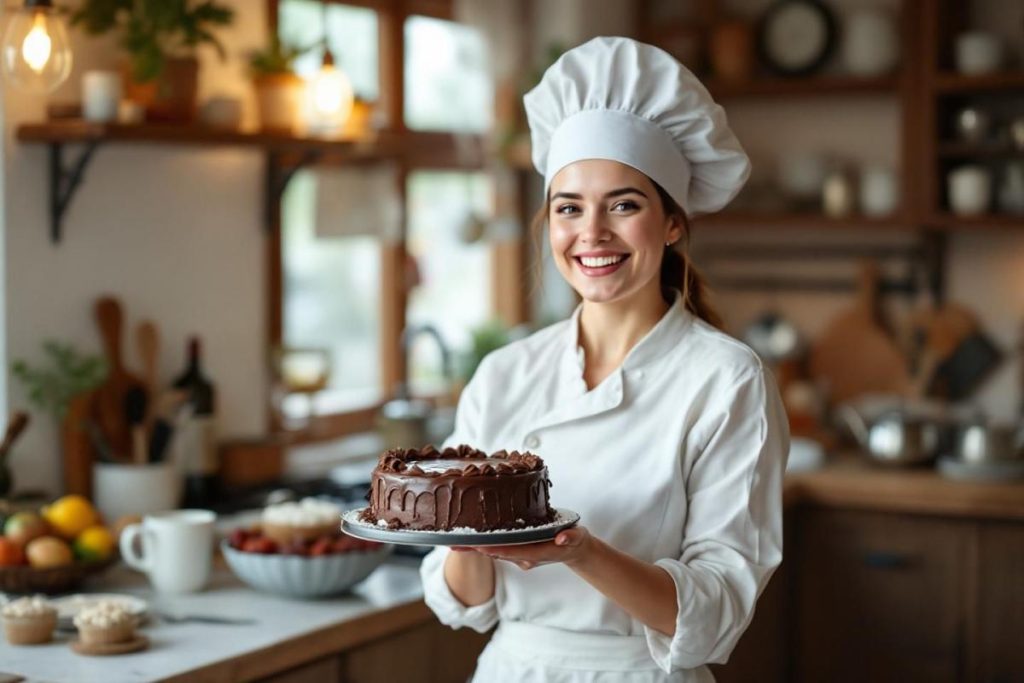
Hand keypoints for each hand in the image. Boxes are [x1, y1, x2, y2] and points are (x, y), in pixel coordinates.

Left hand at [454, 526, 592, 570]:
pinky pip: (497, 547)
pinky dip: (483, 543)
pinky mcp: (516, 550)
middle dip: (478, 549)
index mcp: (538, 553)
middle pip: (498, 553)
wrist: (574, 550)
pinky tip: (468, 536)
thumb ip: (571, 538)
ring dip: (476, 547)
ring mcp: (520, 555)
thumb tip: (562, 538)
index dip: (498, 549)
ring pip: (495, 551)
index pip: (515, 552)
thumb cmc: (575, 540)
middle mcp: (525, 557)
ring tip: (455, 540)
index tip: (481, 547)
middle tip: (456, 543)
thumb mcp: (577, 537)